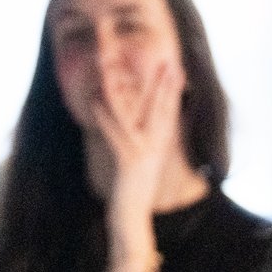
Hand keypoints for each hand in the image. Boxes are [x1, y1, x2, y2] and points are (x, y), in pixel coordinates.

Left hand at [89, 60, 182, 219]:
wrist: (132, 210)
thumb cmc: (136, 185)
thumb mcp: (145, 158)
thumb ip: (148, 138)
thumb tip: (150, 120)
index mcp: (161, 142)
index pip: (170, 111)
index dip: (173, 89)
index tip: (176, 68)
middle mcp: (156, 145)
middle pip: (161, 109)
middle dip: (163, 85)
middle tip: (167, 61)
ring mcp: (143, 152)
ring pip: (141, 117)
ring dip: (138, 95)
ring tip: (135, 74)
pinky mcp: (129, 161)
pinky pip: (115, 134)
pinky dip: (104, 117)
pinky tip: (95, 100)